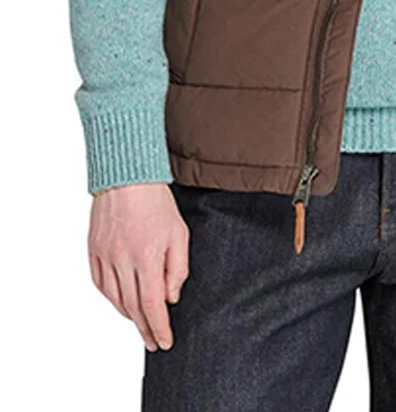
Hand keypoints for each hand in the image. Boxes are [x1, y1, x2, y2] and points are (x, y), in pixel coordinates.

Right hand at [87, 182, 189, 351]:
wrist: (127, 177)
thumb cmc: (156, 201)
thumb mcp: (179, 233)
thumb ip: (178, 268)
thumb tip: (170, 298)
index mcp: (146, 256)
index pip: (152, 304)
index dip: (158, 327)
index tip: (164, 342)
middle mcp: (122, 260)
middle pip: (132, 307)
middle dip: (145, 329)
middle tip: (153, 342)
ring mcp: (104, 255)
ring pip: (114, 299)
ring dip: (128, 316)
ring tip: (141, 324)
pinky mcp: (93, 250)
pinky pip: (100, 284)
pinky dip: (111, 298)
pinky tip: (121, 302)